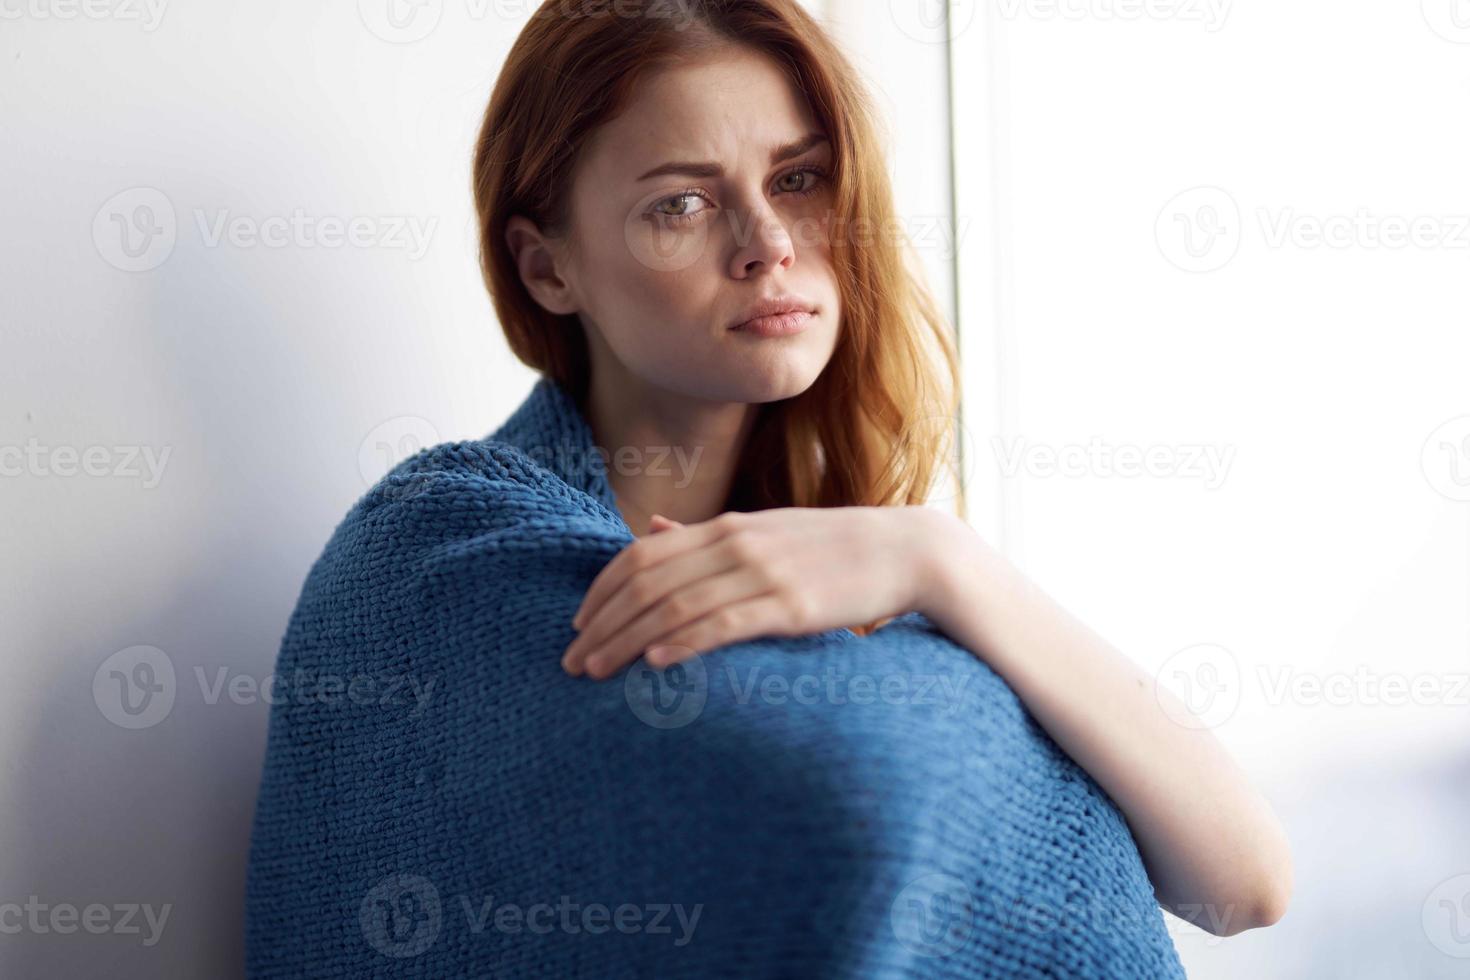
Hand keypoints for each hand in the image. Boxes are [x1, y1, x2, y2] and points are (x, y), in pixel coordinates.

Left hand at [560, 505, 946, 679]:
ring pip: (675, 606)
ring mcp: (762, 573)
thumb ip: (704, 535)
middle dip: (602, 624)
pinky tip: (656, 663)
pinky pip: (725, 622)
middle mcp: (734, 544)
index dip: (601, 590)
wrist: (904, 551)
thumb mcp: (763, 531)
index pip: (640, 555)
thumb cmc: (830, 548)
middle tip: (572, 663)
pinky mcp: (791, 606)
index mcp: (724, 527)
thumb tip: (653, 527)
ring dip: (627, 641)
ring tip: (597, 672)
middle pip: (646, 583)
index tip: (576, 624)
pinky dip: (684, 641)